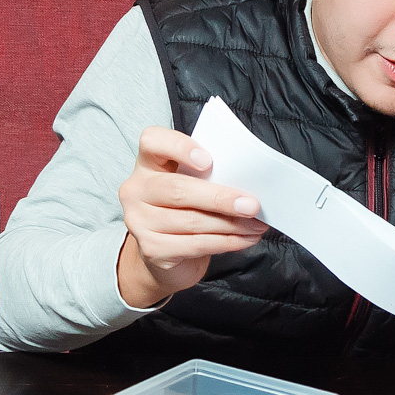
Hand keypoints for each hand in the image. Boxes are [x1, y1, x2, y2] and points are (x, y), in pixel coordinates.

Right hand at [116, 126, 266, 306]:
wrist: (166, 252)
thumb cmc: (186, 207)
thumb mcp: (193, 182)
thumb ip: (210, 174)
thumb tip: (249, 182)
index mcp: (148, 162)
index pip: (153, 141)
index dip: (180, 147)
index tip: (209, 161)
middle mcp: (137, 189)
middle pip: (178, 189)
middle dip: (221, 198)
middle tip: (252, 205)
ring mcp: (139, 221)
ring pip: (192, 221)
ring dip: (232, 224)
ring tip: (257, 225)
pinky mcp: (151, 249)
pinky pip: (195, 244)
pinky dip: (226, 242)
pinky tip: (244, 239)